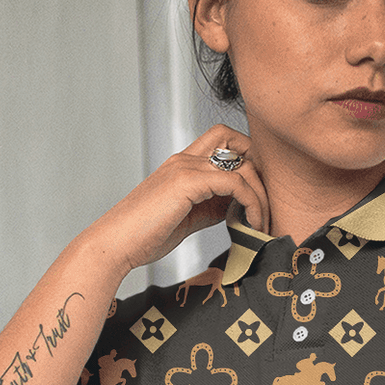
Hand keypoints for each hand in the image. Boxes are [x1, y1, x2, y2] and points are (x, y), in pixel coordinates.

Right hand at [75, 124, 269, 276]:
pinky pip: (236, 182)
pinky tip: (252, 223)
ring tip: (262, 223)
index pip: (225, 142)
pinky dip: (252, 203)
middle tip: (267, 205)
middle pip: (237, 141)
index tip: (257, 197)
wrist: (116, 244)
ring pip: (243, 164)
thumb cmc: (145, 236)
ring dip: (261, 195)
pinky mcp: (188, 182)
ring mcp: (186, 167)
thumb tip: (239, 209)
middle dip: (261, 171)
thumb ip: (213, 207)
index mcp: (183, 165)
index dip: (248, 163)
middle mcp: (185, 159)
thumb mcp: (188, 217)